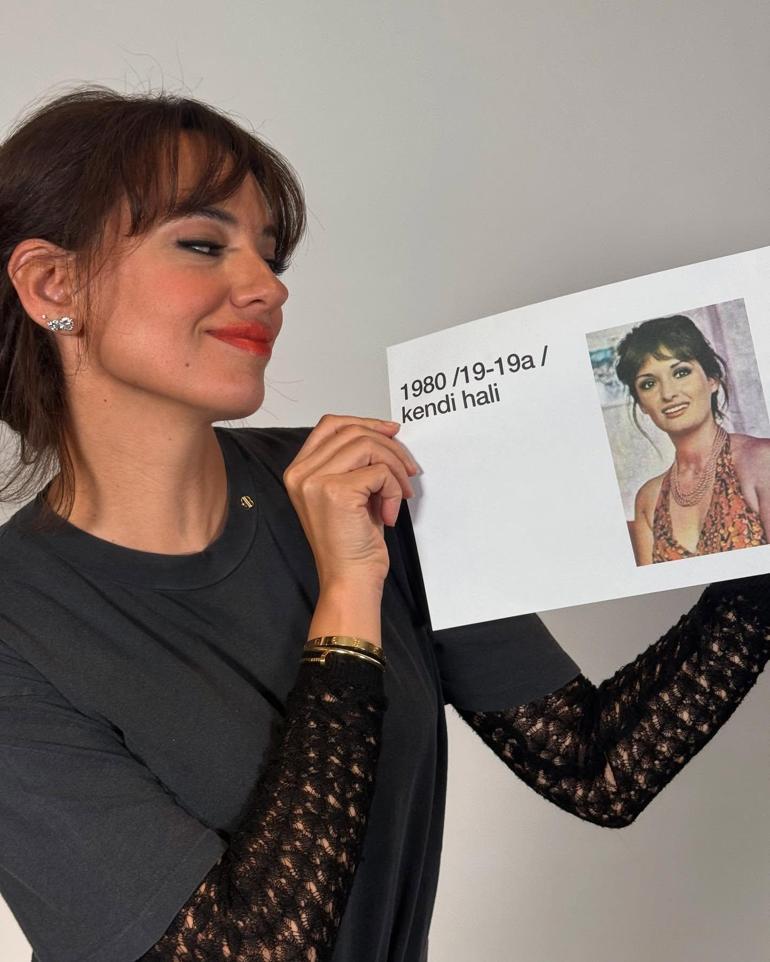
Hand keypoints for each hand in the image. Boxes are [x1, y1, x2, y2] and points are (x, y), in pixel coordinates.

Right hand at [283, 414, 417, 589]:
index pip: (330, 425)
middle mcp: (301, 473)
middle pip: (353, 432)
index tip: (392, 432)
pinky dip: (395, 490)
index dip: (365, 422)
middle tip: (408, 471)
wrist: (349, 580)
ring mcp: (315, 481)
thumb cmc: (352, 544)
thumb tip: (387, 434)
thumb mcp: (350, 494)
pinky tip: (389, 515)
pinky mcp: (337, 492)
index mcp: (299, 471)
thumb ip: (356, 463)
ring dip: (395, 468)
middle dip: (390, 447)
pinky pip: (380, 472)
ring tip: (402, 494)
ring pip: (368, 446)